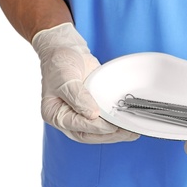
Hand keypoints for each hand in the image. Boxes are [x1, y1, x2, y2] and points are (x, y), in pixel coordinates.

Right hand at [32, 23, 139, 143]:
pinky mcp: (93, 110)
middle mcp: (67, 119)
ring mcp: (81, 116)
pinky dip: (116, 126)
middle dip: (109, 135)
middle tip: (127, 132)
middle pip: (89, 135)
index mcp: (55, 114)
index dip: (96, 127)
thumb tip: (92, 114)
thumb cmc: (60, 63)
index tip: (112, 126)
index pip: (78, 126)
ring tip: (132, 132)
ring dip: (115, 134)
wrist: (67, 51)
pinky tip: (128, 126)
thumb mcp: (65, 78)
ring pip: (98, 132)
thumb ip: (78, 96)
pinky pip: (104, 123)